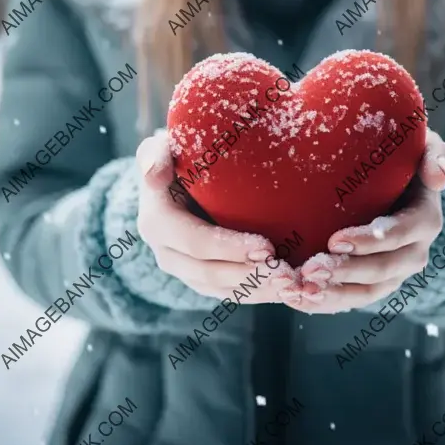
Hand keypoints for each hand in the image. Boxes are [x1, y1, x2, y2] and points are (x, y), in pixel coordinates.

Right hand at [135, 130, 298, 302]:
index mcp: (158, 224)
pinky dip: (259, 294)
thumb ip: (155, 154)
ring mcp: (185, 271)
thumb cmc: (176, 159)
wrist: (173, 183)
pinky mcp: (203, 279)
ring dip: (258, 291)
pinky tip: (286, 290)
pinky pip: (230, 294)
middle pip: (210, 274)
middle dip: (249, 275)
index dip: (230, 249)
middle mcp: (167, 254)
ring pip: (222, 291)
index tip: (266, 247)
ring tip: (292, 285)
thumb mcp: (160, 150)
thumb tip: (152, 171)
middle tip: (286, 271)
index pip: (196, 243)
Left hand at [282, 129, 444, 313]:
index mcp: (424, 219)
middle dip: (347, 272)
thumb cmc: (404, 158)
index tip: (335, 239)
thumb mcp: (424, 147)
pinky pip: (352, 299)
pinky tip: (296, 298)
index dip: (372, 241)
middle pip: (384, 270)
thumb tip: (439, 177)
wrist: (396, 182)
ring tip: (299, 290)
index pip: (403, 234)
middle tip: (312, 270)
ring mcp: (394, 271)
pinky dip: (325, 302)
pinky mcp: (373, 282)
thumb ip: (435, 154)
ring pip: (367, 292)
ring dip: (333, 294)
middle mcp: (413, 251)